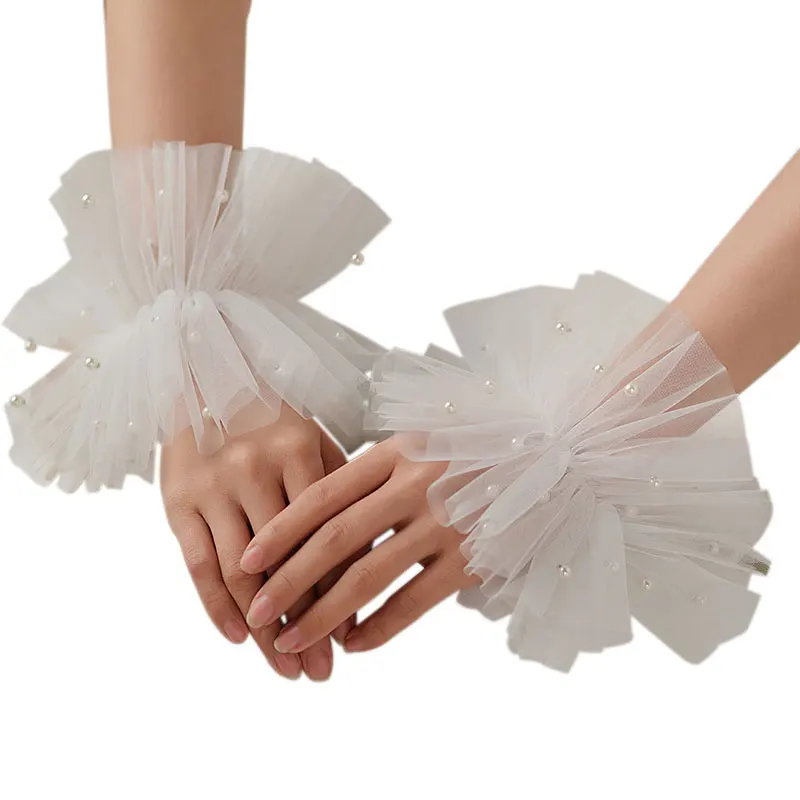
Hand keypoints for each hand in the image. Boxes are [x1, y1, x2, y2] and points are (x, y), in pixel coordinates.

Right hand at [161, 404, 348, 680]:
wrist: (203, 378)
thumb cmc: (272, 419)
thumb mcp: (313, 439)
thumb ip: (338, 490)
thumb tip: (368, 556)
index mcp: (299, 450)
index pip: (325, 536)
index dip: (339, 590)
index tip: (351, 636)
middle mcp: (255, 469)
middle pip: (286, 564)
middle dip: (306, 623)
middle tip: (319, 672)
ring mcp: (213, 486)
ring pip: (242, 573)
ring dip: (264, 629)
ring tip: (284, 667)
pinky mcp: (177, 500)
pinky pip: (197, 564)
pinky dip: (215, 607)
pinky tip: (237, 638)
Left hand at [239, 437, 479, 654]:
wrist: (549, 455)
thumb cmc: (472, 450)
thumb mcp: (421, 443)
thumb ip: (375, 474)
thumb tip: (318, 517)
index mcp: (395, 453)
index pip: (322, 496)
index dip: (280, 532)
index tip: (245, 560)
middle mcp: (414, 486)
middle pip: (334, 541)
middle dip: (287, 581)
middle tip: (256, 613)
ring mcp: (444, 523)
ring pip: (367, 576)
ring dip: (322, 614)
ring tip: (290, 641)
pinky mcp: (471, 558)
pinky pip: (415, 601)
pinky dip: (379, 628)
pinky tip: (354, 645)